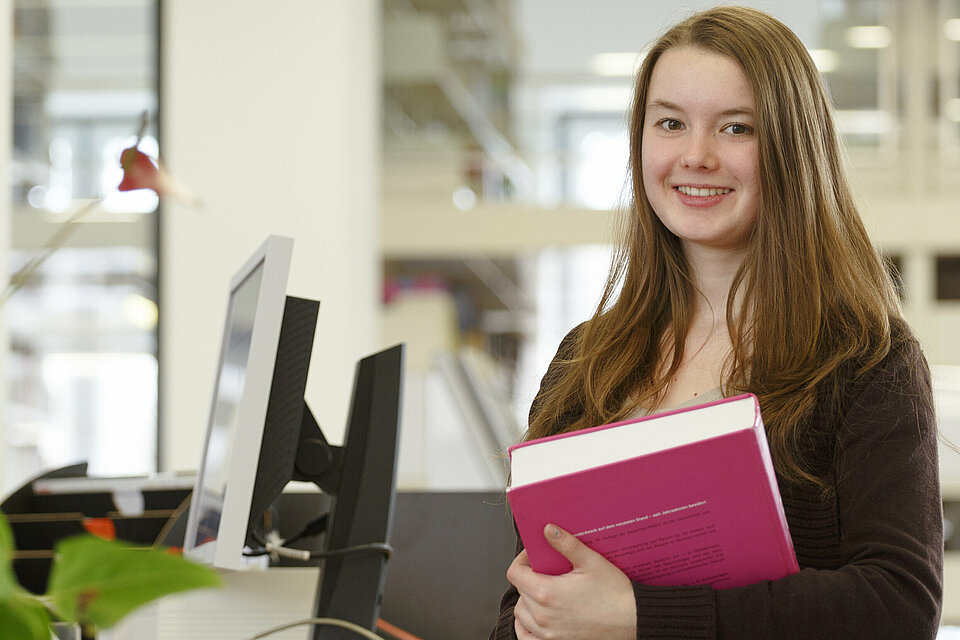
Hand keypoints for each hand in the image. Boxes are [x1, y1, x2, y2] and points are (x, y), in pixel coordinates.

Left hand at [507, 524, 635, 639]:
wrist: (633, 620)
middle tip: (545, 571)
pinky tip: (535, 617)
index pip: (515, 573)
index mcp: (547, 593)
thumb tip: (548, 530)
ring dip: (527, 600)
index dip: (521, 561)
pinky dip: (526, 626)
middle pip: (519, 591)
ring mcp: (548, 633)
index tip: (534, 556)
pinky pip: (527, 636)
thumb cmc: (615, 594)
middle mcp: (543, 616)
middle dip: (529, 577)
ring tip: (543, 591)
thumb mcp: (591, 561)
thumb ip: (566, 544)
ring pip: (521, 614)